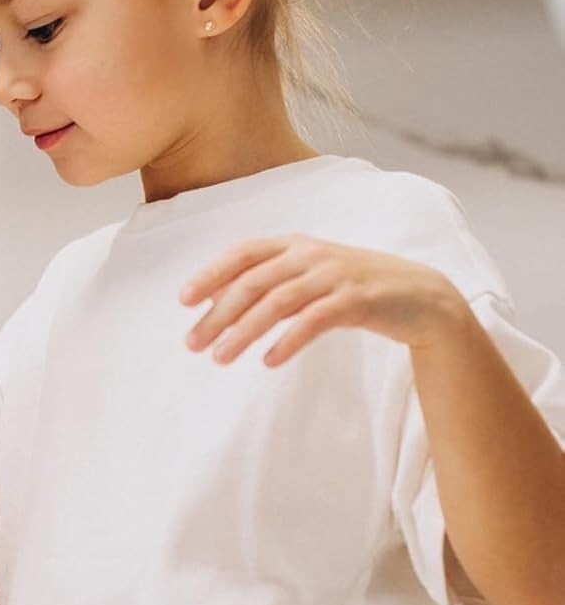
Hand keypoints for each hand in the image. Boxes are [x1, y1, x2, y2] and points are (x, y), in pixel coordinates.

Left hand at [182, 234, 464, 366]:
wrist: (421, 295)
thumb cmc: (353, 287)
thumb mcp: (308, 277)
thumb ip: (269, 283)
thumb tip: (218, 302)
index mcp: (294, 244)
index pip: (241, 253)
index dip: (210, 274)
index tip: (183, 300)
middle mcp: (310, 254)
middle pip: (252, 283)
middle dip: (217, 314)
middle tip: (192, 344)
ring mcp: (335, 275)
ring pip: (277, 302)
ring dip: (243, 331)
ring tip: (220, 358)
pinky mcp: (357, 300)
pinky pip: (314, 321)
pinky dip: (287, 340)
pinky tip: (268, 360)